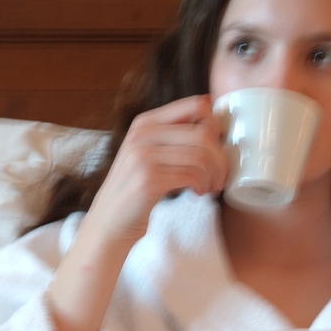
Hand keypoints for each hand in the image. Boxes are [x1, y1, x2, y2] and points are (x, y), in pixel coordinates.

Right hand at [48, 95, 226, 330]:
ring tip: (209, 187)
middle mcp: (143, 133)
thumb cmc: (136, 192)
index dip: (217, 126)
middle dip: (221, 156)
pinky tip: (197, 193)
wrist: (108, 226)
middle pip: (205, 131)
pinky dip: (202, 185)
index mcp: (146, 122)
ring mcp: (143, 155)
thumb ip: (173, 138)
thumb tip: (215, 125)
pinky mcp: (148, 179)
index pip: (197, 105)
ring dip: (214, 174)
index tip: (218, 148)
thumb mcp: (149, 155)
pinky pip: (192, 174)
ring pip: (202, 154)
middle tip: (220, 176)